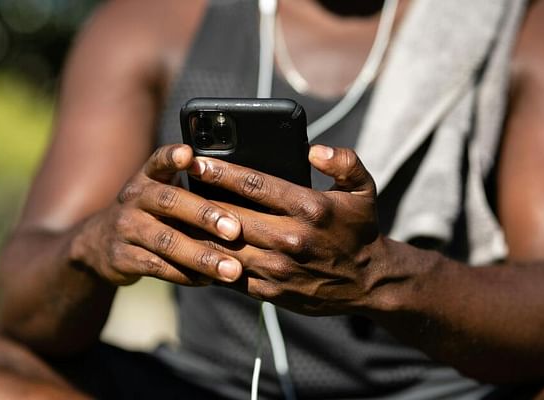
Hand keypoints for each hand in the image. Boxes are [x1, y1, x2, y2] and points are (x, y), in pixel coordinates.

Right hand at [70, 144, 244, 285]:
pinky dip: (185, 275)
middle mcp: (134, 198)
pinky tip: (208, 280)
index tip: (188, 155)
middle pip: (169, 201)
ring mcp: (125, 228)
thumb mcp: (162, 194)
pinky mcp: (120, 257)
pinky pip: (157, 267)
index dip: (171, 156)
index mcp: (148, 177)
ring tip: (231, 269)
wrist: (99, 244)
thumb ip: (192, 190)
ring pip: (166, 241)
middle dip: (205, 215)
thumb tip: (246, 194)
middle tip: (235, 230)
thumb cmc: (151, 215)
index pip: (158, 160)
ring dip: (202, 256)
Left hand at [188, 145, 387, 314]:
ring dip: (198, 232)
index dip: (221, 171)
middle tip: (175, 182)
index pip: (255, 184)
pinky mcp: (271, 291)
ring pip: (225, 247)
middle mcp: (291, 238)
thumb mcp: (364, 189)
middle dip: (200, 198)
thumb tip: (315, 150)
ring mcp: (279, 267)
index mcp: (310, 208)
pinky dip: (210, 261)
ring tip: (174, 215)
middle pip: (232, 215)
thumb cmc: (360, 230)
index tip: (196, 160)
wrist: (369, 283)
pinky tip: (193, 247)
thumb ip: (344, 162)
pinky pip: (231, 274)